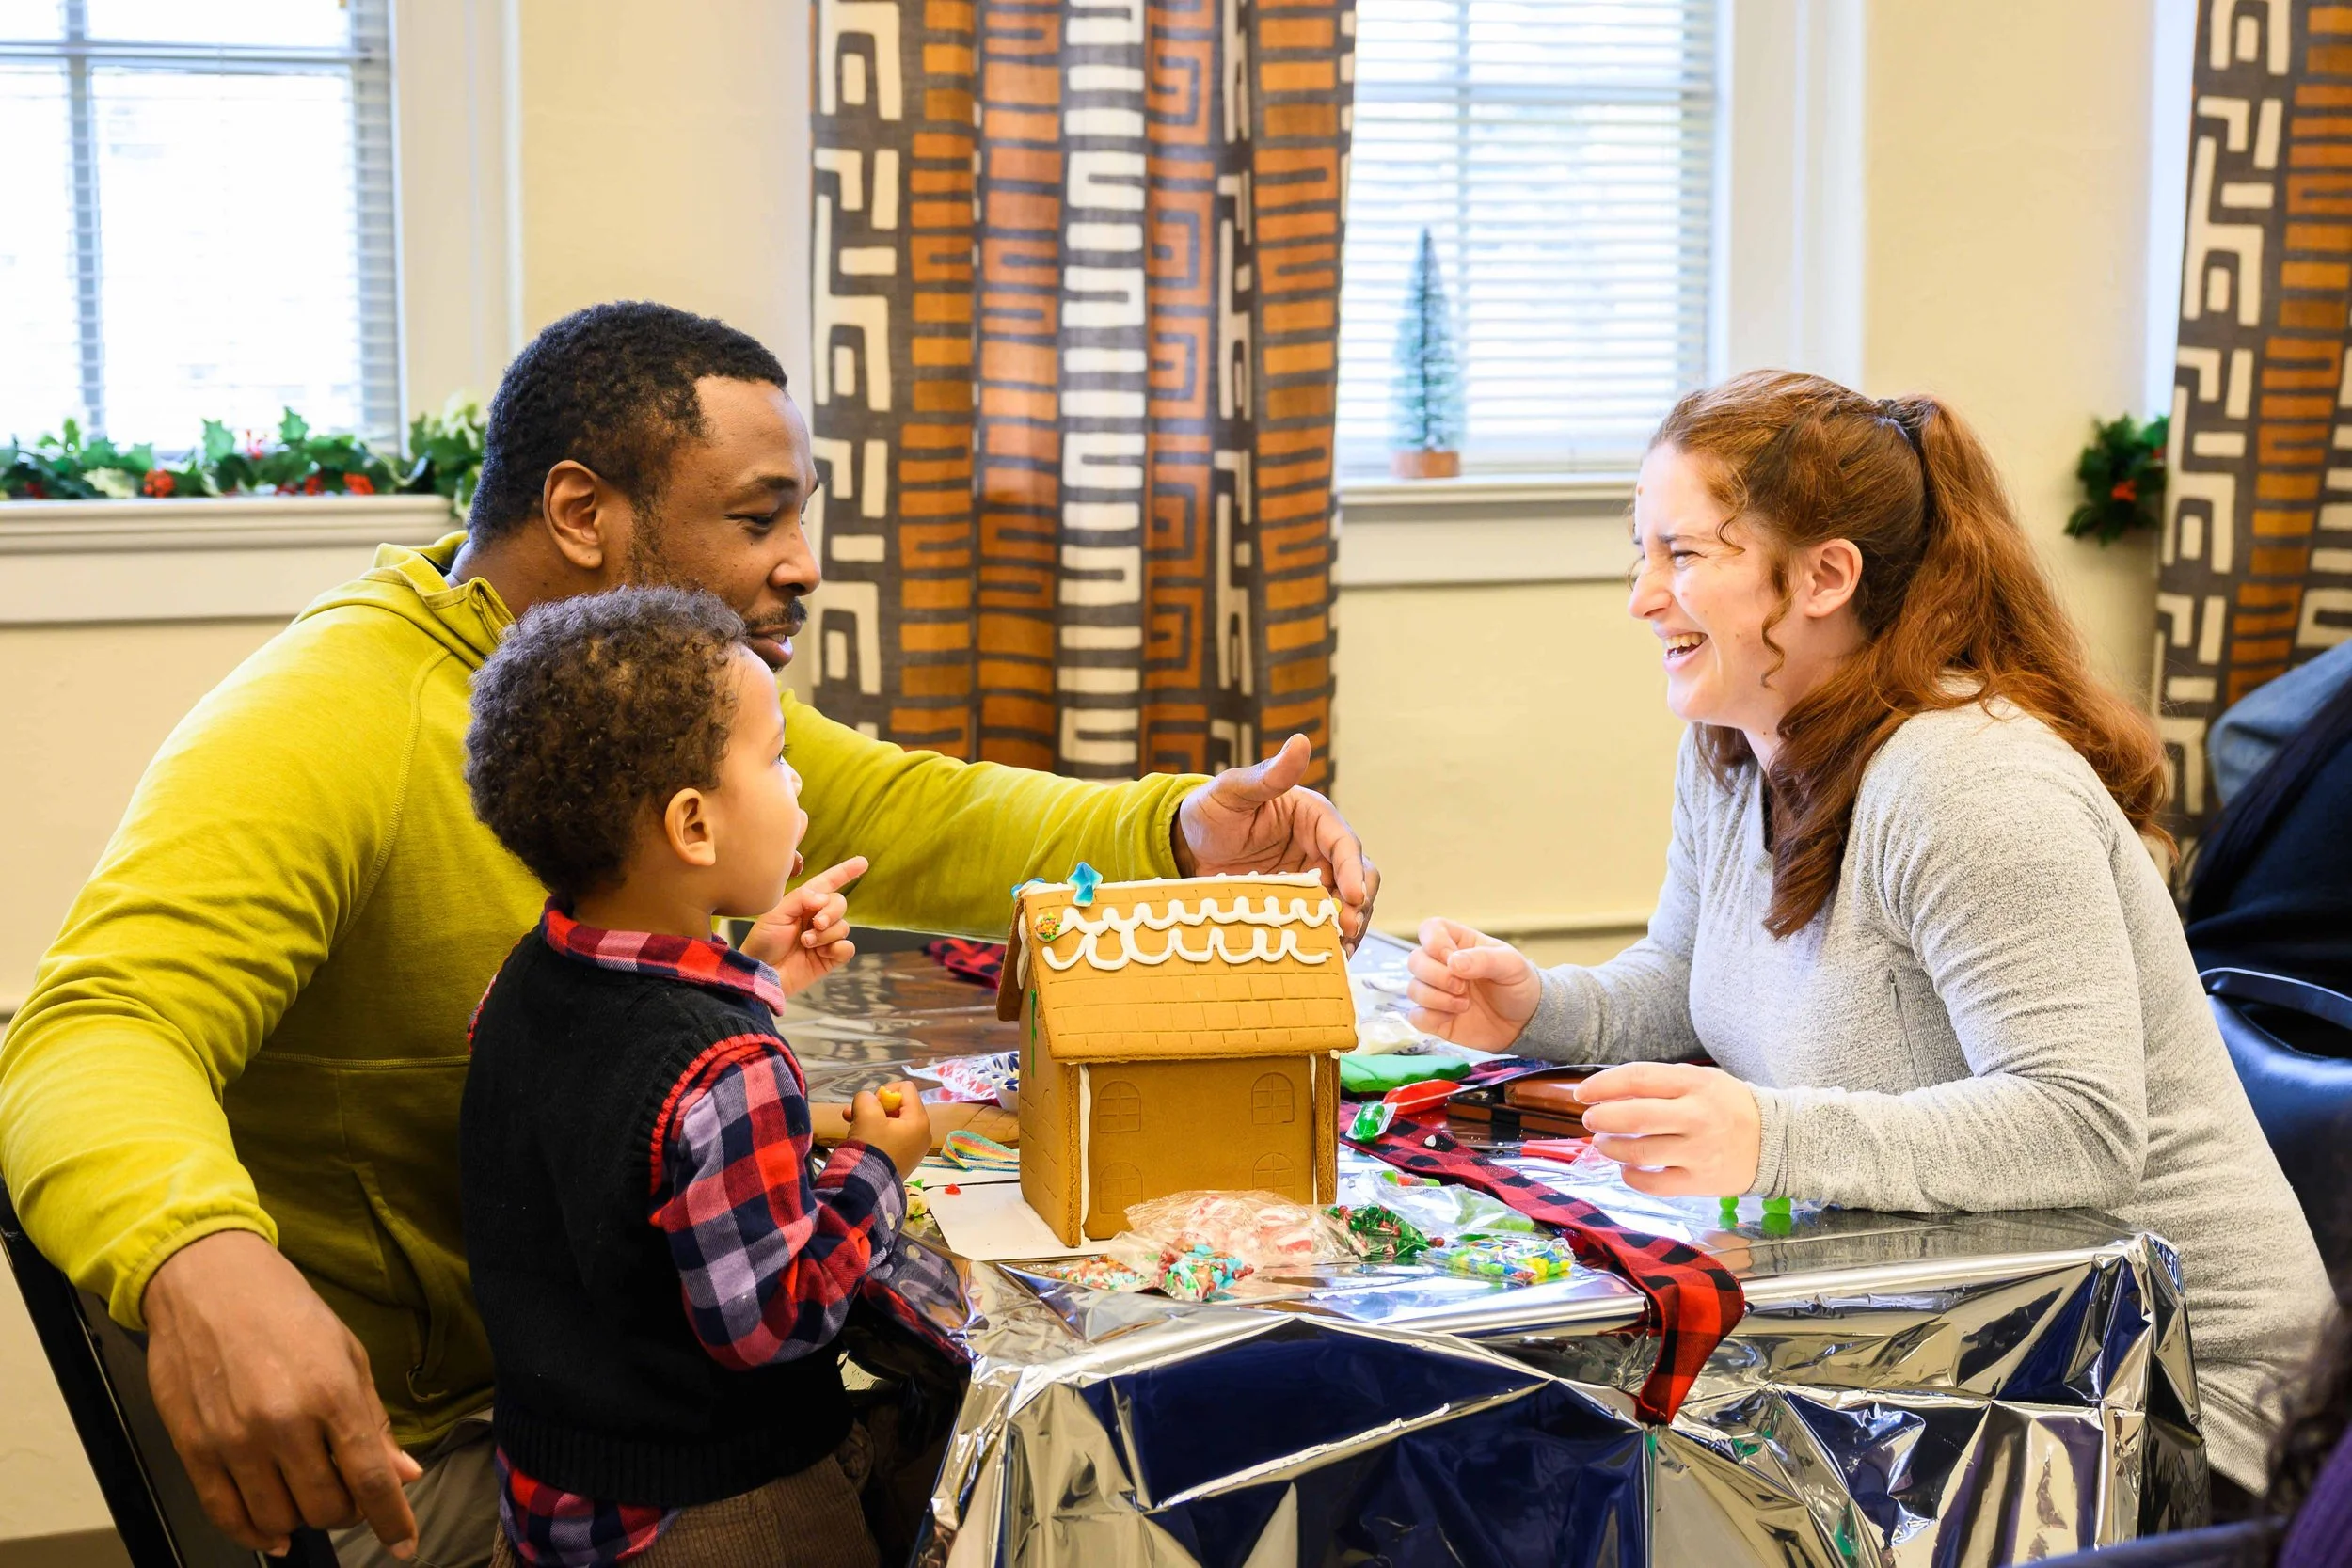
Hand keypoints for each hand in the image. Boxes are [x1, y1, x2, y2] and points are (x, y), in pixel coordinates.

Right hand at [142, 1231, 421, 1557]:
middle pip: (326, 1508)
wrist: (207, 1281)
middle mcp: (284, 1424)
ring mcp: (235, 1441)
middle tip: (348, 1494)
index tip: (405, 1545)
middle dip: (346, 1512)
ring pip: (279, 1519)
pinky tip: (273, 1532)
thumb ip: (373, 1420)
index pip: (371, 1478)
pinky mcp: (194, 1449)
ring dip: (302, 1520)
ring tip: (308, 1495)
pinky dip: (254, 1533)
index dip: (392, 1520)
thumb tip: (405, 1474)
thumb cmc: (287, 1310)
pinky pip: (227, 1515)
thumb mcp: (347, 1354)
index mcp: (333, 1394)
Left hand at [741, 855, 867, 994]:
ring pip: (843, 927)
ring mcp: (825, 938)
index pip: (828, 883)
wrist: (761, 972)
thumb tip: (825, 898)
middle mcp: (816, 918)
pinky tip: (822, 953)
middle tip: (816, 924)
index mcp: (804, 903)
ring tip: (806, 943)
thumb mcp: (775, 913)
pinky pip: (848, 948)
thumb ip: (801, 898)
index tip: (863, 862)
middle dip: (831, 912)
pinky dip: (837, 948)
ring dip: (826, 934)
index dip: (845, 872)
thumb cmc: (763, 942)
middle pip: (839, 903)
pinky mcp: (830, 958)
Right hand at [847, 1080, 931, 1178]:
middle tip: (853, 1112)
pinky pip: (891, 1138)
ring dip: (870, 1118)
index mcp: (919, 1120)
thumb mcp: (866, 1115)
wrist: (867, 1188)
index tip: (870, 1105)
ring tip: (849, 1121)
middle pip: (899, 1106)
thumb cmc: (871, 1148)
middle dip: (874, 1106)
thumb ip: (866, 1098)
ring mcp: (913, 1149)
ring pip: (891, 1122)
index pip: (906, 1089)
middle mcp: (922, 1134)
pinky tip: (857, 1135)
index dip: (885, 1091)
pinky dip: (875, 1133)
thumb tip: (867, 1100)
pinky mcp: (903, 1160)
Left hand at [1173, 734, 1379, 947]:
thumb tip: (1300, 742)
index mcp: (1314, 817)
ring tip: (1339, 952)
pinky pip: (1321, 923)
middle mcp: (1320, 848)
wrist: (1185, 847)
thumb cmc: (1210, 810)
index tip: (1352, 896)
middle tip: (1346, 930)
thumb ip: (1268, 775)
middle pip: (1358, 876)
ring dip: (1349, 928)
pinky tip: (1325, 959)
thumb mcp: (1233, 791)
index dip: (1353, 870)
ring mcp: (1312, 879)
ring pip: (1346, 905)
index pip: (1344, 843)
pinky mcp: (1298, 904)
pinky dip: (1327, 940)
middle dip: (1359, 904)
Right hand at [1405, 917, 1540, 1048]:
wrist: (1525, 1023)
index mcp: (1459, 944)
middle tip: (1463, 987)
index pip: (1430, 929)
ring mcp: (1436, 992)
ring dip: (1437, 998)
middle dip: (1437, 976)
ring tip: (1465, 1004)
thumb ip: (1484, 959)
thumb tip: (1453, 962)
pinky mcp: (1434, 1018)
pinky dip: (1431, 1018)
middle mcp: (1441, 965)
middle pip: (1415, 960)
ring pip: (1413, 989)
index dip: (1434, 942)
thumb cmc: (1519, 985)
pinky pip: (1416, 1016)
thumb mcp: (1511, 965)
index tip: (1453, 958)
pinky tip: (1454, 1017)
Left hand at [1574, 1062, 1761, 1196]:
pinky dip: (1632, 1177)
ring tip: (1603, 1143)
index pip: (1638, 1078)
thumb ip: (1661, 1083)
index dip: (1603, 1085)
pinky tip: (1626, 1169)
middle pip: (1634, 1117)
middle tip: (1590, 1119)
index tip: (1583, 1093)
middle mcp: (1697, 1117)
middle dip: (1602, 1118)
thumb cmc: (1730, 1106)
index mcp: (1695, 1084)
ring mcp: (1699, 1152)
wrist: (1778, 1141)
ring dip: (1611, 1148)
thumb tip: (1609, 1092)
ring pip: (1640, 1153)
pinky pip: (1655, 1184)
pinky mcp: (1701, 1182)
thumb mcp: (1702, 1080)